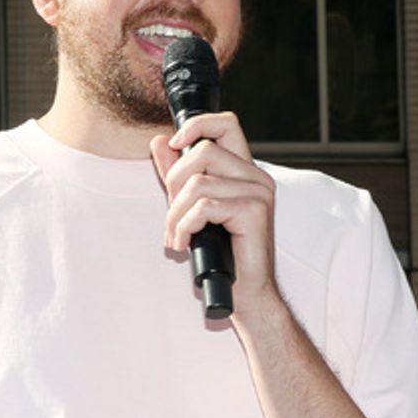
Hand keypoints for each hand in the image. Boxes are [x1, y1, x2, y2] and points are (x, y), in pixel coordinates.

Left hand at [150, 112, 279, 317]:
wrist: (247, 293)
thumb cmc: (224, 255)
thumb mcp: (192, 208)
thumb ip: (178, 174)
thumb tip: (158, 143)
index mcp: (244, 171)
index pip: (225, 124)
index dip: (197, 125)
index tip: (173, 144)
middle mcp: (256, 177)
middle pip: (203, 151)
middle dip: (174, 182)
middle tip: (172, 215)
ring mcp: (259, 192)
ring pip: (198, 183)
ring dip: (175, 214)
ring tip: (176, 237)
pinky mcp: (255, 211)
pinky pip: (204, 207)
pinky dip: (185, 226)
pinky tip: (185, 244)